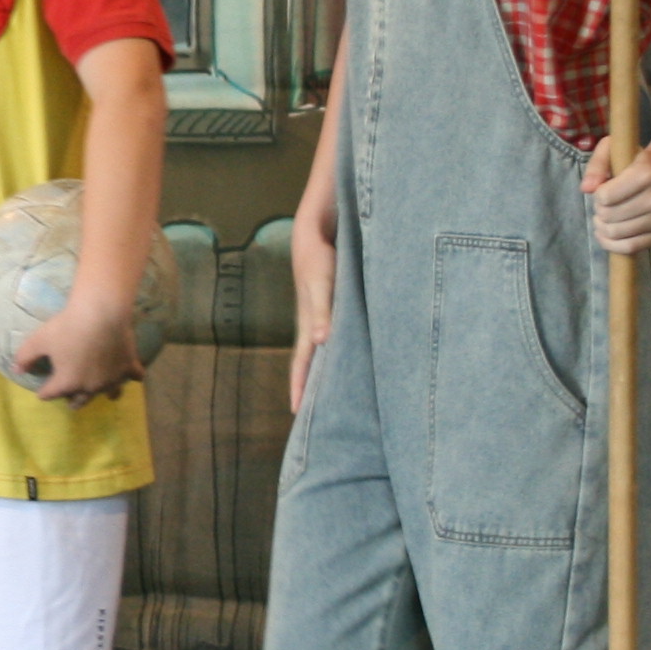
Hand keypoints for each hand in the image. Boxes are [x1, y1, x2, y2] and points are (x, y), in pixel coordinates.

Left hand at [11, 294, 143, 405]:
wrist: (101, 313)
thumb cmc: (67, 327)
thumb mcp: (38, 340)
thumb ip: (25, 357)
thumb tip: (17, 370)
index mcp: (67, 383)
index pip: (50, 393)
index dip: (44, 391)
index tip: (42, 390)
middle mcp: (90, 386)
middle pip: (79, 400)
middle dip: (71, 399)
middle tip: (69, 399)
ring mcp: (112, 378)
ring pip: (109, 394)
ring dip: (102, 393)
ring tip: (100, 392)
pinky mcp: (129, 366)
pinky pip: (134, 377)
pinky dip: (132, 376)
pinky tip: (132, 374)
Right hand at [289, 206, 336, 412]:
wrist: (318, 234)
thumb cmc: (318, 259)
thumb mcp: (320, 285)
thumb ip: (323, 311)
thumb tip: (321, 341)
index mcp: (308, 326)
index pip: (301, 365)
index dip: (298, 388)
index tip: (296, 413)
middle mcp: (315, 327)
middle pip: (311, 364)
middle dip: (312, 388)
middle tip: (317, 416)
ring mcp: (324, 319)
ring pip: (326, 353)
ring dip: (328, 372)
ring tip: (337, 395)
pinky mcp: (336, 310)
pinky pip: (338, 338)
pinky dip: (342, 352)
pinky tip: (354, 359)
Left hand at [582, 138, 650, 254]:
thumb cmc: (639, 158)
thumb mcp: (615, 148)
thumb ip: (597, 164)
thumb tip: (586, 189)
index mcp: (646, 174)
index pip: (606, 196)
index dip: (597, 194)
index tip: (602, 188)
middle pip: (609, 216)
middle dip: (599, 210)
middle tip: (604, 203)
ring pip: (616, 233)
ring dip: (602, 227)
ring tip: (605, 216)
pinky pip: (630, 248)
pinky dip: (612, 244)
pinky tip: (605, 234)